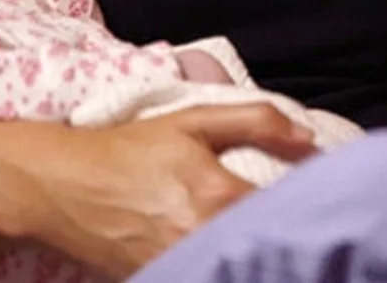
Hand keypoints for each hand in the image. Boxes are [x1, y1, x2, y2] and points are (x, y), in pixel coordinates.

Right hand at [21, 104, 318, 277]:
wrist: (64, 187)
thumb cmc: (131, 150)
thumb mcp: (193, 121)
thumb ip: (257, 121)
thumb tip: (309, 139)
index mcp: (219, 195)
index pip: (286, 208)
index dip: (310, 204)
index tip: (322, 197)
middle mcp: (204, 237)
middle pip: (268, 245)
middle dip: (288, 234)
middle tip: (305, 224)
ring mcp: (181, 266)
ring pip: (239, 264)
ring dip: (257, 254)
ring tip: (270, 241)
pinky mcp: (163, 279)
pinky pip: (206, 274)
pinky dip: (225, 265)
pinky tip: (234, 255)